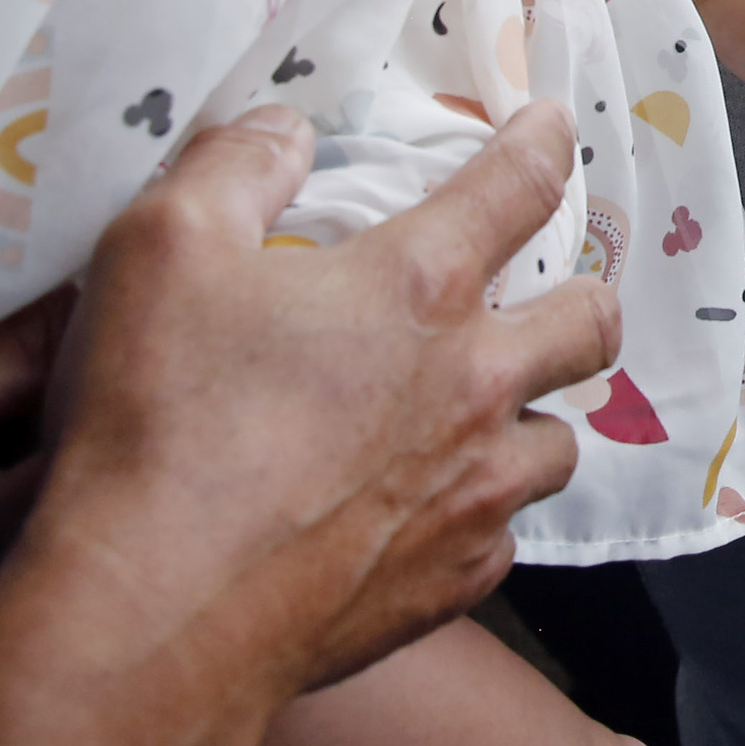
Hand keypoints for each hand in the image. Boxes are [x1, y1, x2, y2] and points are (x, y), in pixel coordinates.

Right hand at [13, 105, 621, 703]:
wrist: (156, 615)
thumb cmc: (157, 421)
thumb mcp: (162, 246)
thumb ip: (233, 166)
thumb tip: (284, 132)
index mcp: (419, 288)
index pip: (517, 186)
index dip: (541, 145)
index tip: (552, 130)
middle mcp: (474, 386)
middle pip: (588, 324)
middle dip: (578, 298)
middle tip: (546, 297)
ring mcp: (473, 494)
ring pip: (557, 445)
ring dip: (529, 421)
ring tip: (485, 420)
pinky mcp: (449, 587)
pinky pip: (500, 542)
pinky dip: (478, 521)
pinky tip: (432, 519)